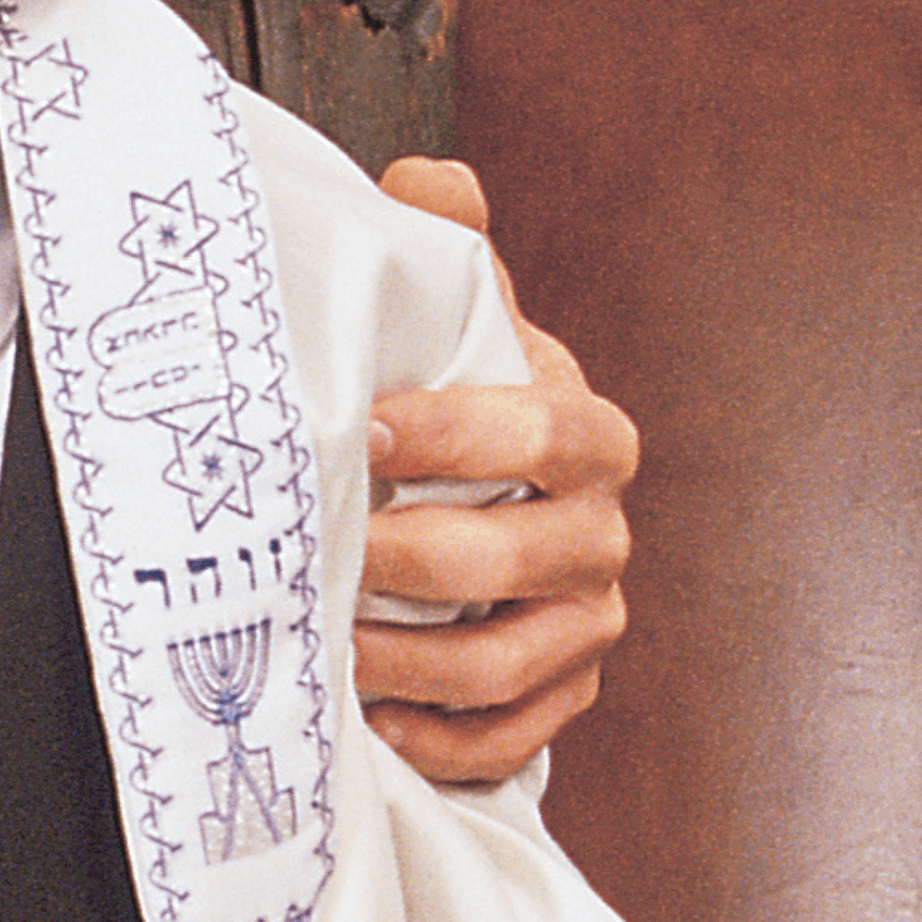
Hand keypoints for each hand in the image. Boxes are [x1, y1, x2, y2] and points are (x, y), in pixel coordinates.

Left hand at [358, 157, 634, 786]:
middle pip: (519, 555)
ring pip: (505, 659)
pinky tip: (368, 726)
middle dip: (413, 557)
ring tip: (324, 647)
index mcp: (584, 431)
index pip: (542, 429)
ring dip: (408, 662)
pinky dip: (439, 739)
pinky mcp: (562, 694)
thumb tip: (429, 182)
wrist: (475, 493)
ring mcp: (585, 621)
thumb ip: (447, 252)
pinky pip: (509, 736)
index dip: (458, 432)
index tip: (367, 431)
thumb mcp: (453, 322)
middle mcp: (600, 531)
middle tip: (322, 550)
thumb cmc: (449, 403)